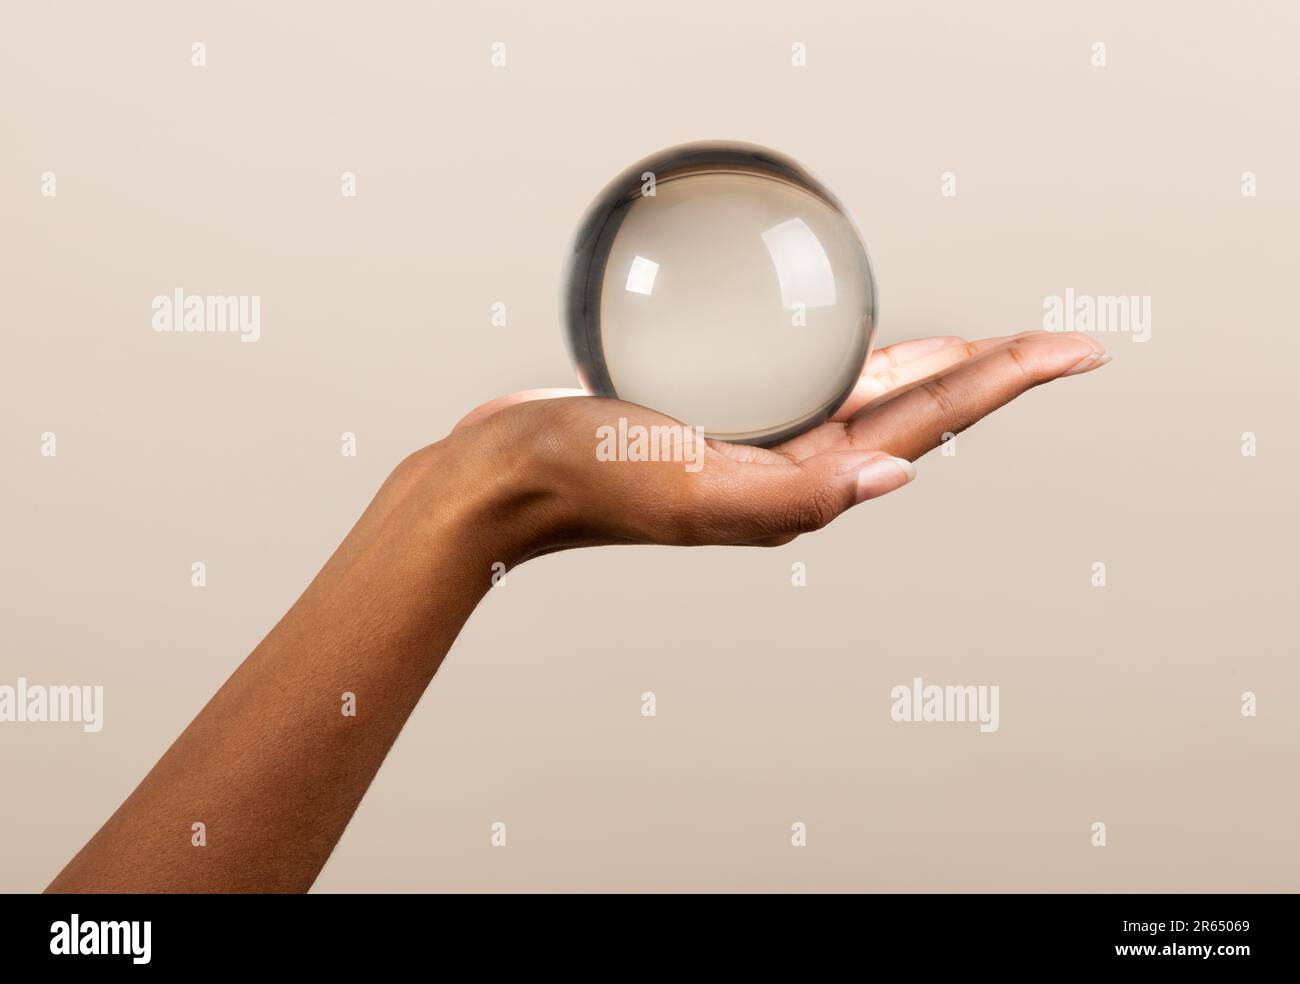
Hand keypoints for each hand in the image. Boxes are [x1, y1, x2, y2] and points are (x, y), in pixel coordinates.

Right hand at [438, 330, 1109, 558]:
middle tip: (1058, 344)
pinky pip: (815, 380)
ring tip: (991, 348)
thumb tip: (896, 480)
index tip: (1073, 353)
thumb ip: (792, 494)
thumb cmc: (586, 482)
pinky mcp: (724, 411)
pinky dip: (861, 359)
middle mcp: (793, 462)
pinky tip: (872, 344)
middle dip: (993, 374)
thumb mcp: (692, 490)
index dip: (1005, 382)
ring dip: (937, 368)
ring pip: (874, 394)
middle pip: (919, 407)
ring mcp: (760, 438)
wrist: (507, 475)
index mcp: (801, 486)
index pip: (930, 423)